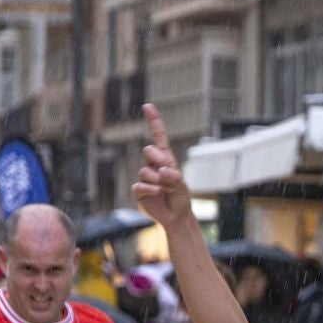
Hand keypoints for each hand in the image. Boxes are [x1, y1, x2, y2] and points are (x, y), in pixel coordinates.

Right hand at [131, 104, 192, 226]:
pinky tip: (156, 193)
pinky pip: (139, 186)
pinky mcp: (139, 190)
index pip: (159, 138)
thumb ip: (175, 178)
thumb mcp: (183, 187)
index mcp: (166, 160)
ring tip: (165, 190)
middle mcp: (154, 166)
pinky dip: (149, 190)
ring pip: (145, 171)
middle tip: (166, 171)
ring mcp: (145, 177)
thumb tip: (163, 170)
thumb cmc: (181, 199)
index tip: (147, 106)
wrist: (176, 216)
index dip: (154, 122)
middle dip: (157, 157)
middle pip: (149, 150)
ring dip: (157, 181)